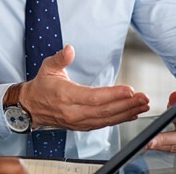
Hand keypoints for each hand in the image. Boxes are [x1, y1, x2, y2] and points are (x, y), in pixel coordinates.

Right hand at [20, 45, 149, 130]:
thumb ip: (60, 58)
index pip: (94, 97)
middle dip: (127, 105)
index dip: (114, 95)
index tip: (130, 90)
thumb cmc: (42, 86)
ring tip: (143, 106)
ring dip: (127, 113)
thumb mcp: (48, 67)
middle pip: (105, 111)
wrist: (31, 107)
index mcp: (66, 96)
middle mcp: (73, 112)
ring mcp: (78, 122)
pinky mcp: (82, 126)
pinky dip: (119, 120)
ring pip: (106, 119)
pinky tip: (132, 114)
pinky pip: (104, 124)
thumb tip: (69, 49)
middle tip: (144, 98)